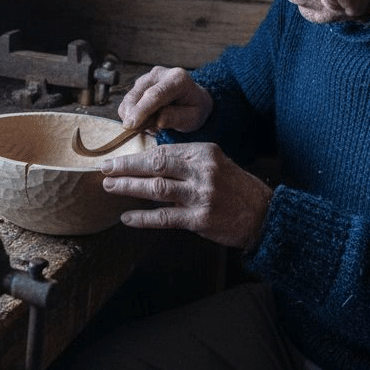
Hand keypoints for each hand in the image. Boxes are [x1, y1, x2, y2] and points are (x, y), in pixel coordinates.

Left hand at [101, 142, 273, 250]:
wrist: (264, 216)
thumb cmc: (236, 189)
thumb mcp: (215, 164)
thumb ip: (186, 162)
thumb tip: (149, 163)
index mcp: (205, 152)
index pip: (164, 150)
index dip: (137, 155)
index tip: (118, 158)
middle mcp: (203, 171)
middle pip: (156, 164)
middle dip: (126, 166)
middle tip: (105, 169)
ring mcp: (202, 195)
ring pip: (157, 188)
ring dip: (129, 187)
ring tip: (109, 187)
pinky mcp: (200, 219)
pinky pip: (165, 218)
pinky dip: (143, 218)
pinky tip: (127, 217)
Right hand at [118, 66, 213, 132]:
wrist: (193, 99)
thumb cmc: (194, 108)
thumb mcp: (193, 118)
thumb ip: (176, 118)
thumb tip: (157, 120)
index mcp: (178, 78)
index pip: (155, 94)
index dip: (142, 110)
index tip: (131, 125)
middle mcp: (159, 73)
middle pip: (137, 95)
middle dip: (134, 117)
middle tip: (148, 131)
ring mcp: (147, 77)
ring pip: (129, 99)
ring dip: (134, 117)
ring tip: (152, 125)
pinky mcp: (138, 84)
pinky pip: (127, 102)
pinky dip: (132, 115)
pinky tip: (147, 119)